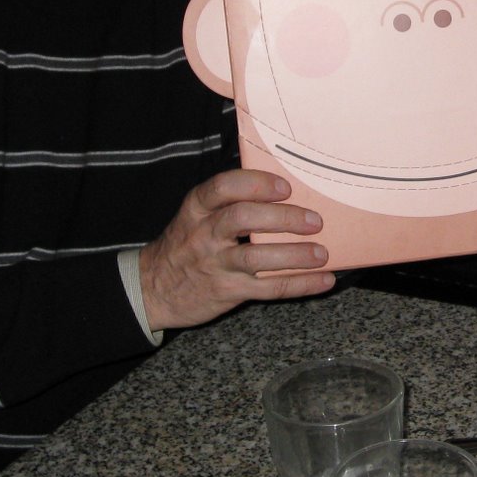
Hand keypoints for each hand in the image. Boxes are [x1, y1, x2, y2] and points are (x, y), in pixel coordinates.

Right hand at [139, 170, 331, 330]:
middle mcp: (204, 234)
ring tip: (321, 253)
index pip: (223, 187)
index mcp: (197, 208)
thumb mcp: (196, 216)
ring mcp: (214, 265)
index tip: (284, 187)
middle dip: (282, 217)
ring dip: (294, 255)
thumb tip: (286, 187)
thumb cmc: (186, 245)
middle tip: (314, 220)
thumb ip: (229, 202)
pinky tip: (323, 280)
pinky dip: (299, 284)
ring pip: (256, 258)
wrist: (152, 289)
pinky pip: (267, 289)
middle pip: (242, 219)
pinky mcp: (227, 292)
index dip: (256, 184)